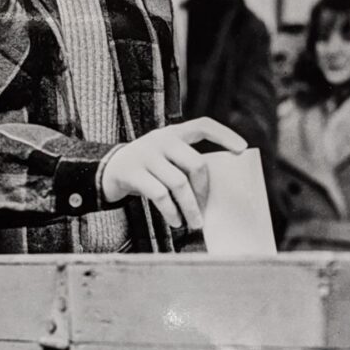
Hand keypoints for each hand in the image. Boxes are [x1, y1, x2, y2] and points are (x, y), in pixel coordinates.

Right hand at [101, 118, 246, 230]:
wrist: (107, 171)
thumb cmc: (146, 168)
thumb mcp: (164, 157)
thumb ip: (183, 163)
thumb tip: (210, 194)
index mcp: (173, 133)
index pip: (203, 126)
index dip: (224, 135)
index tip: (242, 150)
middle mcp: (161, 140)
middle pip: (195, 164)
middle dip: (204, 190)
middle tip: (204, 210)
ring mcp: (146, 155)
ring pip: (179, 183)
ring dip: (190, 207)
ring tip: (193, 223)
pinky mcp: (133, 172)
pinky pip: (160, 195)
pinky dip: (171, 211)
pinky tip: (175, 222)